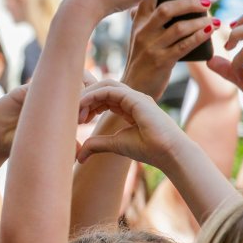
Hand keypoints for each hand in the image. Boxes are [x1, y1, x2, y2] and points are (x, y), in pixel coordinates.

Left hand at [76, 79, 191, 165]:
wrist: (168, 153)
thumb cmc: (148, 149)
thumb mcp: (115, 144)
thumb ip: (97, 145)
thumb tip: (79, 157)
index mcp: (129, 107)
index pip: (104, 97)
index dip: (89, 105)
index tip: (79, 121)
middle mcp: (132, 99)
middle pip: (102, 88)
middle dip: (86, 98)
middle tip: (75, 117)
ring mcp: (135, 96)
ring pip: (105, 85)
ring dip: (87, 95)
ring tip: (76, 113)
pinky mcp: (136, 98)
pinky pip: (109, 90)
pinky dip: (93, 96)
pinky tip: (82, 108)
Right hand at [122, 0, 214, 97]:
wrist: (133, 90)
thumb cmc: (142, 61)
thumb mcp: (140, 37)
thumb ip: (149, 20)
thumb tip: (167, 1)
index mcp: (138, 22)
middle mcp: (142, 32)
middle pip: (167, 8)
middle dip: (191, 0)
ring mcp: (151, 47)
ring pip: (179, 27)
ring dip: (200, 20)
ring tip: (213, 17)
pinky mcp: (161, 61)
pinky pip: (184, 45)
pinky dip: (200, 36)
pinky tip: (210, 31)